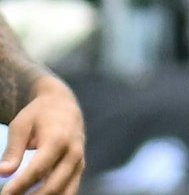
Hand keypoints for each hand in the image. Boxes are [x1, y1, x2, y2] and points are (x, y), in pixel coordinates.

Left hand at [0, 77, 84, 194]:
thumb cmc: (39, 114)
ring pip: (65, 192)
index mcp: (58, 140)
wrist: (63, 104)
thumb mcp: (21, 126)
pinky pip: (70, 190)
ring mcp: (80, 162)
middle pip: (53, 186)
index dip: (19, 186)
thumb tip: (3, 172)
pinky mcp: (80, 168)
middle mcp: (73, 153)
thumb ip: (13, 150)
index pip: (37, 170)